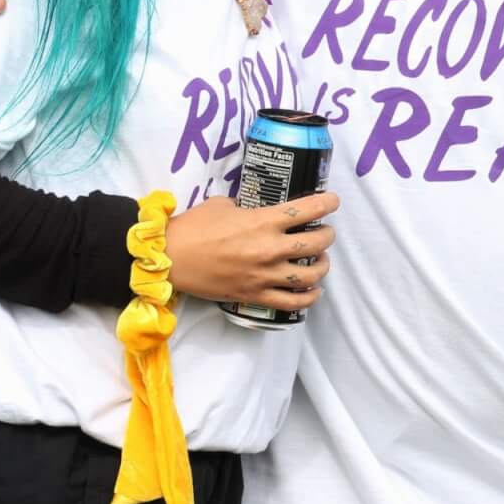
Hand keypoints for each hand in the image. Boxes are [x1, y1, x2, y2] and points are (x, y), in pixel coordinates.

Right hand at [167, 191, 339, 311]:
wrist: (170, 259)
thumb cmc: (194, 227)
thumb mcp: (223, 204)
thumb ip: (247, 206)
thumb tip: (257, 209)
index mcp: (263, 221)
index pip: (309, 209)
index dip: (328, 203)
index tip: (333, 201)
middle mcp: (270, 248)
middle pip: (318, 242)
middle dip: (327, 235)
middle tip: (324, 232)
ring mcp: (264, 275)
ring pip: (310, 275)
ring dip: (322, 266)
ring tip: (320, 261)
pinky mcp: (255, 295)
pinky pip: (292, 302)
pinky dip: (308, 297)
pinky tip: (313, 290)